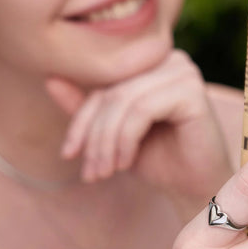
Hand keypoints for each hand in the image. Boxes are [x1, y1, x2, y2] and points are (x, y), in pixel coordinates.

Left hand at [46, 50, 232, 208]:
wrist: (198, 187)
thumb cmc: (161, 161)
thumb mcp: (116, 136)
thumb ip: (88, 110)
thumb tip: (50, 79)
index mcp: (151, 67)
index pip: (102, 85)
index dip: (80, 121)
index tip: (68, 154)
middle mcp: (168, 61)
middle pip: (111, 92)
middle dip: (94, 137)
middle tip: (90, 173)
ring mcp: (182, 72)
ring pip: (123, 101)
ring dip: (107, 143)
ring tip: (104, 172)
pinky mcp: (192, 90)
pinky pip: (142, 110)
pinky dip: (126, 140)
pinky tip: (126, 163)